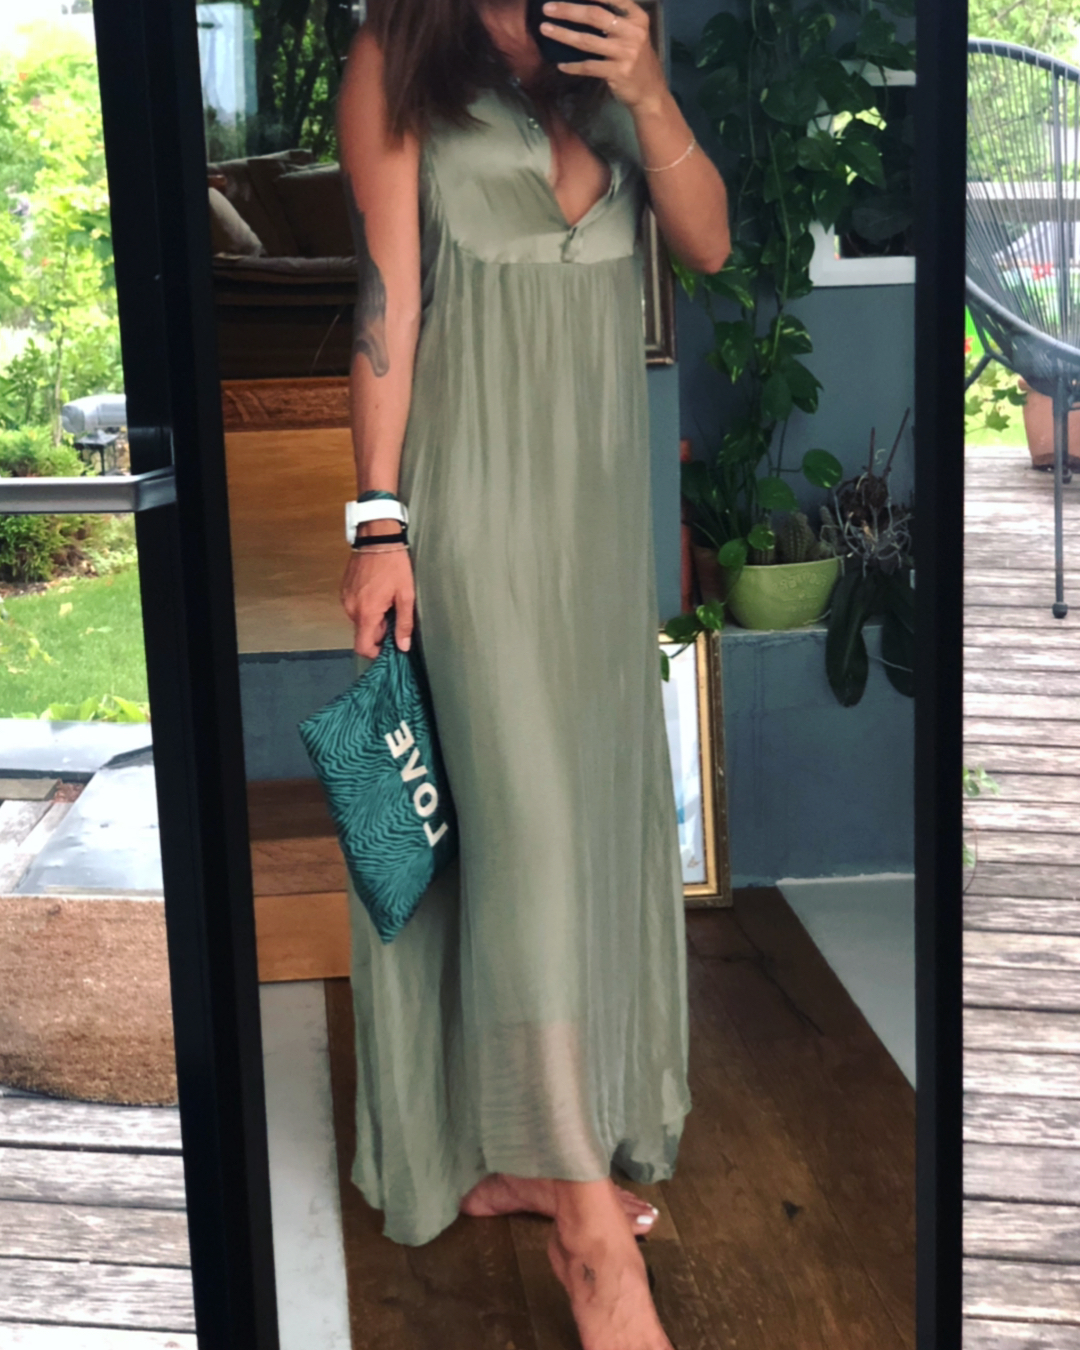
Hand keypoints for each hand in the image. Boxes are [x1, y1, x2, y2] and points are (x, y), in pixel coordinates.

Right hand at [340, 547, 414, 659]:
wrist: (377, 538)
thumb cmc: (393, 565)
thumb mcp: (405, 595)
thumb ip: (404, 624)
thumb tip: (403, 646)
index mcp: (366, 612)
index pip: (363, 646)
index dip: (376, 652)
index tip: (389, 646)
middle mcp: (351, 608)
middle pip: (363, 633)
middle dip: (380, 629)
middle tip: (394, 613)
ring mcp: (345, 598)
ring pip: (360, 620)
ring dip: (373, 617)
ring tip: (387, 599)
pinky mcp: (344, 590)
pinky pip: (355, 607)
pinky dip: (366, 606)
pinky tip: (378, 592)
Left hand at [539, 1, 665, 110]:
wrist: (651, 93)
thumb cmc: (638, 60)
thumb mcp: (634, 34)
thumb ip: (616, 19)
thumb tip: (583, 8)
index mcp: (637, 17)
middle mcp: (632, 31)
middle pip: (594, 16)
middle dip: (568, 10)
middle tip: (547, 8)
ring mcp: (625, 53)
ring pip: (587, 41)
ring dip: (563, 34)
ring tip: (545, 28)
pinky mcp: (617, 73)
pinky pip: (589, 67)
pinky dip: (573, 66)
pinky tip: (561, 65)